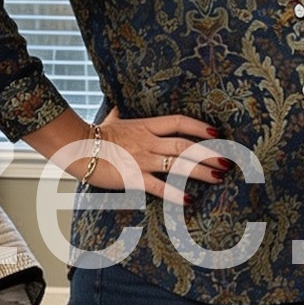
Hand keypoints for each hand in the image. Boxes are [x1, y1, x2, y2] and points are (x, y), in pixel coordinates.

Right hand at [89, 105, 230, 205]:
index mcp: (145, 125)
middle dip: (209, 152)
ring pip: (178, 164)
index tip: (217, 133)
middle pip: (186, 145)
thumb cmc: (92, 134)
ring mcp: (142, 159)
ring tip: (219, 176)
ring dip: (201, 170)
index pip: (179, 122)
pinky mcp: (133, 177)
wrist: (76, 146)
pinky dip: (176, 193)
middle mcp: (148, 141)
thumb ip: (117, 114)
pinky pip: (159, 186)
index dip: (199, 127)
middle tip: (227, 160)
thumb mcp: (109, 120)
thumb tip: (115, 104)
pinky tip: (190, 200)